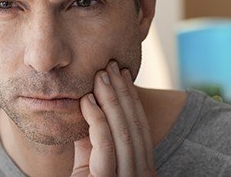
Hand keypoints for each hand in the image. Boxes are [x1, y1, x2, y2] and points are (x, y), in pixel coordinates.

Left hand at [71, 61, 155, 176]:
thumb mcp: (90, 160)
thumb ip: (94, 138)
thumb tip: (90, 104)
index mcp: (143, 167)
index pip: (141, 125)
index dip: (132, 97)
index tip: (124, 73)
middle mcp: (143, 174)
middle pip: (134, 124)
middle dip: (122, 91)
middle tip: (112, 65)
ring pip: (122, 130)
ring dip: (111, 98)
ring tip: (101, 75)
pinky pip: (105, 143)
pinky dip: (97, 118)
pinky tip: (87, 100)